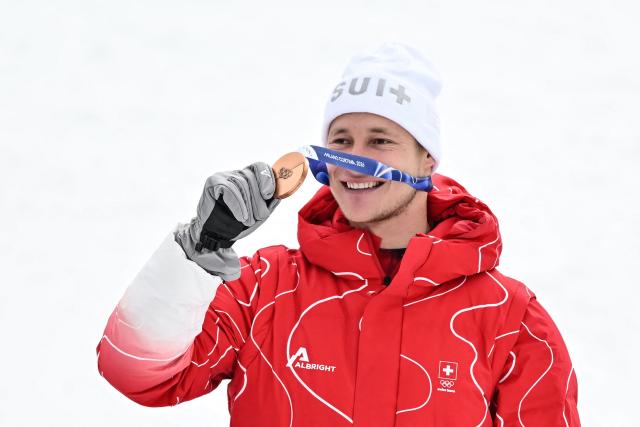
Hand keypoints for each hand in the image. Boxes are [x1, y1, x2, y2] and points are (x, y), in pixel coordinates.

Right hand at [174, 162, 278, 279]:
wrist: (216, 236)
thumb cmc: (238, 223)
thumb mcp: (260, 213)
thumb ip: (271, 201)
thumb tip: (283, 190)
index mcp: (249, 178)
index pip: (261, 167)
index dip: (268, 178)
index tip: (270, 195)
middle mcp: (236, 174)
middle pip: (252, 177)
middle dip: (258, 200)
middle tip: (259, 217)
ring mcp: (223, 176)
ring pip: (242, 184)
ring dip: (248, 206)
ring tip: (247, 220)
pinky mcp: (213, 183)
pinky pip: (230, 189)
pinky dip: (238, 205)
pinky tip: (241, 217)